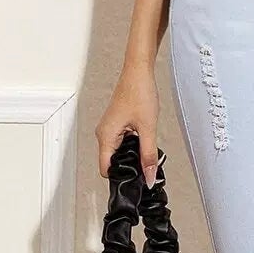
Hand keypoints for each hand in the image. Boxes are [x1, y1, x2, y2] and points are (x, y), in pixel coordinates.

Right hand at [95, 63, 159, 185]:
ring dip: (132, 156)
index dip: (121, 177)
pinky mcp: (116, 124)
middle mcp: (103, 133)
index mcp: (106, 136)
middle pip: (112, 162)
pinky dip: (133, 146)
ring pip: (118, 152)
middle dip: (129, 167)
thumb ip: (149, 155)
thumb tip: (149, 177)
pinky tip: (145, 141)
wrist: (139, 71)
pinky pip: (121, 143)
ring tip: (148, 153)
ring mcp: (109, 129)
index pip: (106, 169)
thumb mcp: (148, 128)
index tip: (137, 181)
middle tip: (148, 167)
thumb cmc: (139, 92)